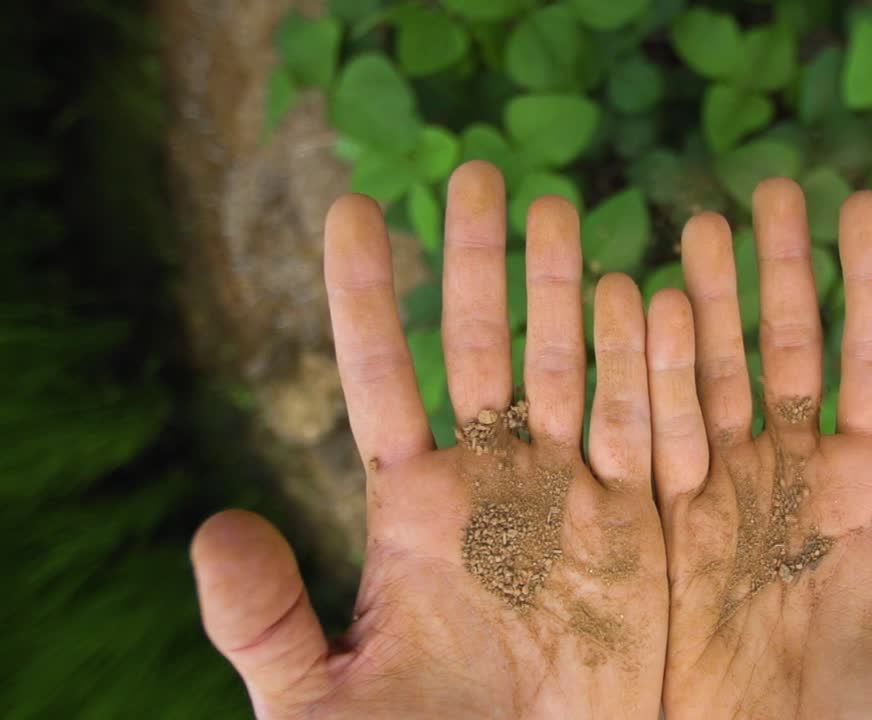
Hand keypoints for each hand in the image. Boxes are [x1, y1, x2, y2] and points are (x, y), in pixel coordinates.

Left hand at [191, 162, 666, 718]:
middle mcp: (494, 487)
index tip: (355, 208)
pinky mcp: (644, 532)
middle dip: (479, 263)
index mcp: (412, 512)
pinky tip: (648, 296)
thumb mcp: (319, 703)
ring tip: (559, 209)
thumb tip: (214, 529)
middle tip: (480, 175)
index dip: (364, 296)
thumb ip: (265, 621)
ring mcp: (573, 500)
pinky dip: (650, 370)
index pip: (380, 381)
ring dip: (565, 292)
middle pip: (482, 349)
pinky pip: (650, 433)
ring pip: (570, 372)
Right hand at [647, 180, 871, 718]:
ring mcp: (720, 501)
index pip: (869, 362)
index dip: (868, 281)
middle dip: (775, 269)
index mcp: (867, 491)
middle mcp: (789, 481)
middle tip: (765, 190)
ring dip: (702, 301)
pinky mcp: (661, 535)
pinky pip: (646, 437)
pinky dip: (639, 373)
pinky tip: (633, 308)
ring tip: (695, 226)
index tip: (863, 201)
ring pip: (709, 377)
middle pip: (781, 349)